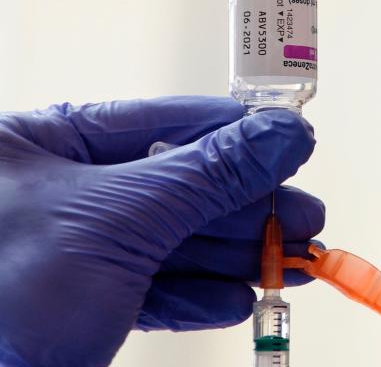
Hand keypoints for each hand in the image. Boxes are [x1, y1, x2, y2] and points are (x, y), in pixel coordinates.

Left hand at [0, 96, 324, 366]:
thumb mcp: (121, 216)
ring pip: (172, 243)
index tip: (286, 142)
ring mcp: (74, 251)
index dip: (230, 133)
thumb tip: (280, 136)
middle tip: (301, 216)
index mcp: (44, 144)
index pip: (157, 122)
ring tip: (291, 261)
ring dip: (235, 258)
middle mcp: (60, 193)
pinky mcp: (84, 306)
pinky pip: (153, 291)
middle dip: (246, 209)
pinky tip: (234, 299)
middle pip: (177, 188)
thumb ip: (209, 173)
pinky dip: (198, 298)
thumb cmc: (1, 292)